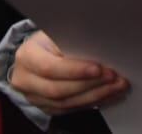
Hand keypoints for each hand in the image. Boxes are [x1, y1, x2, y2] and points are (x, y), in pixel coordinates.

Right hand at [10, 31, 128, 114]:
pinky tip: (107, 95)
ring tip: (116, 86)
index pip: (49, 68)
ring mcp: (34, 97)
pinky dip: (91, 102)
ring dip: (95, 95)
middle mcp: (25, 80)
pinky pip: (69, 109)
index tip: (99, 69)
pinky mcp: (45, 107)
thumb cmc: (50, 38)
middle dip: (90, 85)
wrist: (35, 53)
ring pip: (66, 103)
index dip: (75, 70)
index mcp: (27, 56)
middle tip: (114, 78)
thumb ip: (72, 40)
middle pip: (58, 89)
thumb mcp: (56, 32)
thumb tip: (100, 45)